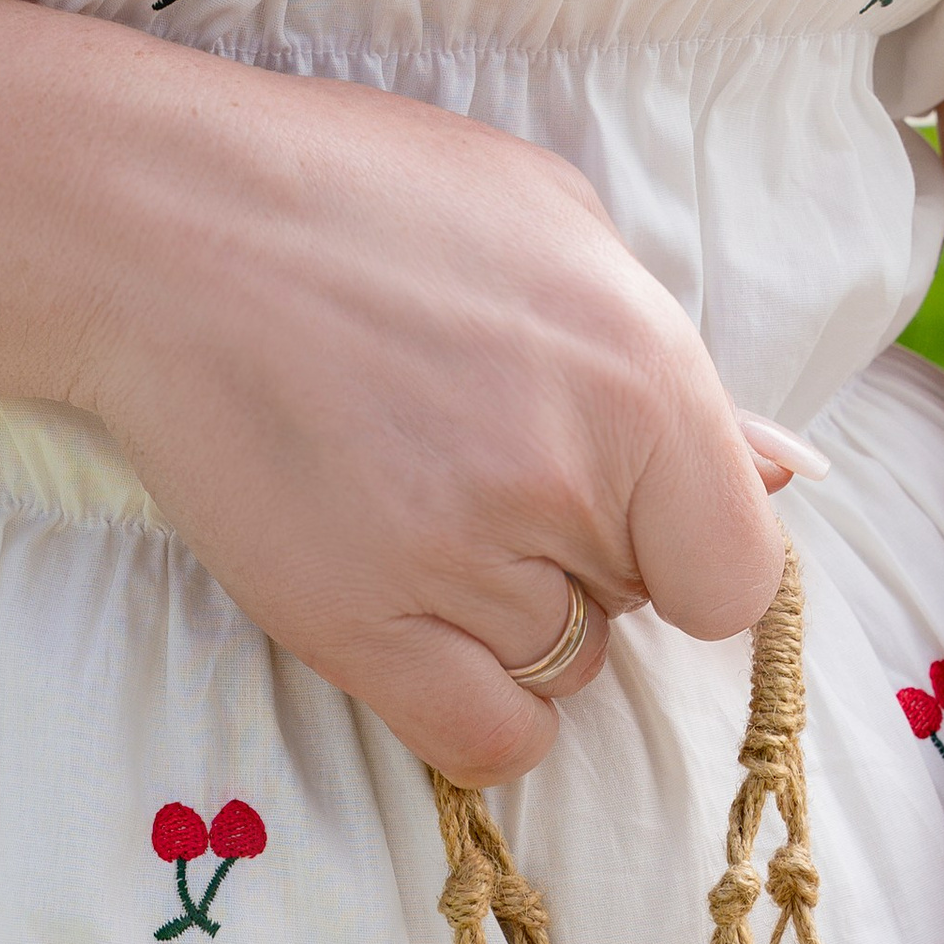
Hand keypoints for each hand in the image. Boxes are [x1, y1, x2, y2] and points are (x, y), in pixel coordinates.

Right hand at [65, 52, 785, 782]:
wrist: (162, 223)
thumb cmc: (364, 199)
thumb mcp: (558, 228)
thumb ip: (675, 369)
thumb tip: (781, 476)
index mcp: (640, 376)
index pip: (741, 572)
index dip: (694, 553)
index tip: (630, 513)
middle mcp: (563, 481)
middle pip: (641, 614)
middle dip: (590, 561)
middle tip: (483, 465)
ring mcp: (456, 562)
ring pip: (560, 675)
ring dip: (515, 622)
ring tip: (424, 509)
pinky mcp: (355, 626)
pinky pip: (483, 744)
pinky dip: (475, 710)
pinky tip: (426, 629)